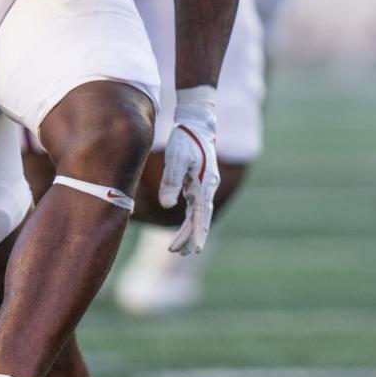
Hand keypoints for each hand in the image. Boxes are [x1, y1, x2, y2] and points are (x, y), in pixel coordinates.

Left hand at [159, 87, 219, 254]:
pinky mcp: (199, 182)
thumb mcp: (177, 158)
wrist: (196, 123)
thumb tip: (167, 204)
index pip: (202, 215)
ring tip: (177, 248)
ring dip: (188, 231)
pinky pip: (194, 206)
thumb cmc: (186, 139)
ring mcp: (204, 186)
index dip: (198, 233)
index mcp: (205, 184)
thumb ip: (172, 181)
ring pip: (197, 214)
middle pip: (200, 219)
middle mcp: (208, 188)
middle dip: (190, 237)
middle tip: (179, 253)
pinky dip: (188, 219)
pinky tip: (182, 228)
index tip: (196, 250)